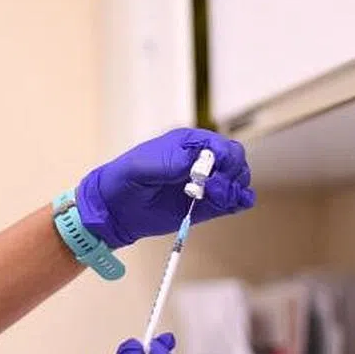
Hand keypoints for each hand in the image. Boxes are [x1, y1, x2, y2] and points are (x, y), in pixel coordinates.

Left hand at [76, 128, 254, 248]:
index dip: (225, 156)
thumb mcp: (141, 167)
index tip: (216, 172)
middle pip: (235, 161)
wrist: (115, 209)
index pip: (220, 144)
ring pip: (237, 181)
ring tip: (216, 198)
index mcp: (187, 144)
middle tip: (214, 189)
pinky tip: (233, 205)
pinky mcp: (207, 206)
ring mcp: (206, 184)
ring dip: (235, 189)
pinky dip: (238, 202)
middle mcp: (201, 161)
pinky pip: (232, 202)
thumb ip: (169, 163)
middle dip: (232, 173)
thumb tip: (196, 164)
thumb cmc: (124, 180)